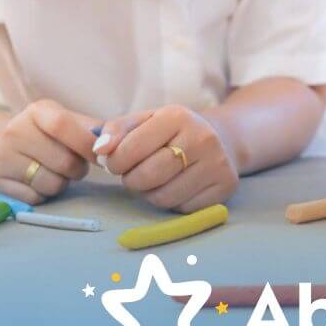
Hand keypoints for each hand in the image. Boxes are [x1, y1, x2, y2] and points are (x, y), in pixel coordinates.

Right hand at [0, 99, 98, 204]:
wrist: (4, 146)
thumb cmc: (47, 136)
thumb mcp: (68, 122)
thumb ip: (93, 130)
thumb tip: (112, 144)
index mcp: (37, 111)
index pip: (63, 125)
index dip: (87, 144)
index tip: (103, 156)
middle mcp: (14, 130)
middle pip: (64, 161)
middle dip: (78, 169)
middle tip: (73, 165)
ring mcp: (0, 156)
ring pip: (51, 184)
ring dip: (60, 184)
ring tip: (52, 172)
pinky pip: (34, 198)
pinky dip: (42, 195)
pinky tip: (35, 182)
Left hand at [95, 104, 238, 212]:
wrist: (221, 139)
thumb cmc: (172, 132)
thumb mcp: (145, 121)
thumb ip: (116, 130)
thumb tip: (99, 150)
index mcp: (178, 116)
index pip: (132, 148)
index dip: (114, 161)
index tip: (114, 163)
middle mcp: (202, 138)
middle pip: (148, 176)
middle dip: (131, 180)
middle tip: (131, 175)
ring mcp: (217, 164)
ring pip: (164, 197)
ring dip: (149, 194)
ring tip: (153, 181)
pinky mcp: (225, 187)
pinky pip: (183, 208)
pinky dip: (172, 202)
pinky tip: (175, 187)